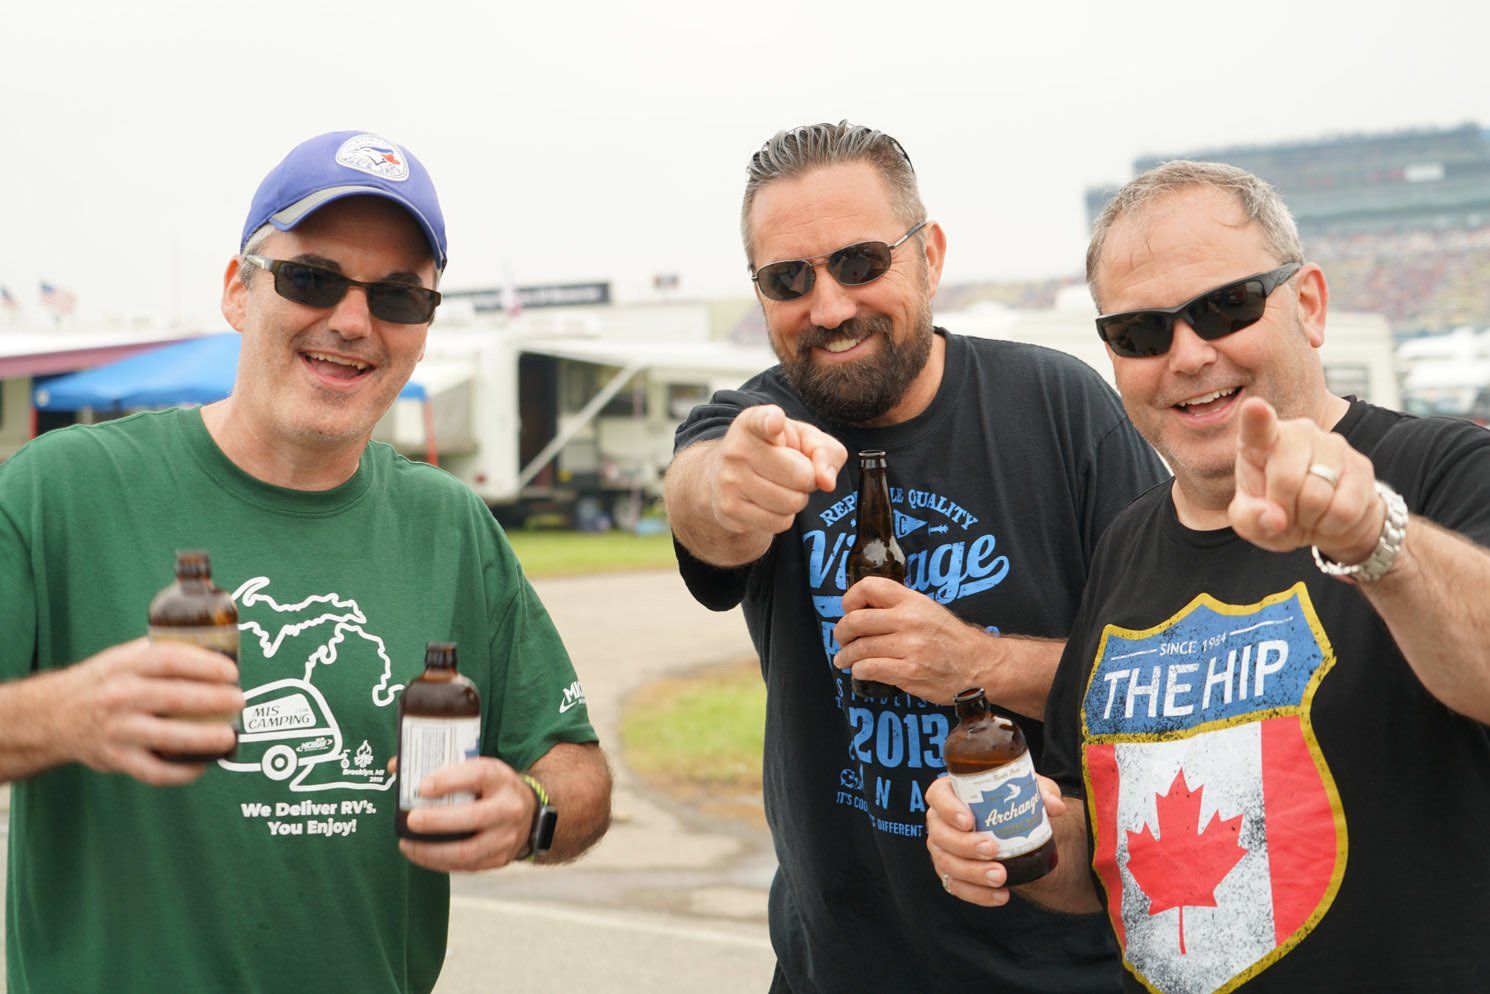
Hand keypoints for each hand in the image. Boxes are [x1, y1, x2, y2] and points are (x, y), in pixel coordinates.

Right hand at [64, 637, 243, 786]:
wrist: (52, 715)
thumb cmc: (103, 682)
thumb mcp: (124, 657)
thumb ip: (163, 653)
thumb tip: (218, 653)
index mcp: (125, 665)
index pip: (171, 660)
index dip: (206, 665)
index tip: (231, 672)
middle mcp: (120, 696)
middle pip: (176, 698)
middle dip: (214, 700)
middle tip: (239, 701)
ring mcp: (118, 730)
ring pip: (169, 737)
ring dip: (205, 738)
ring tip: (230, 736)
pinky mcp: (116, 758)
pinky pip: (155, 771)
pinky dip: (182, 772)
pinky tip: (202, 765)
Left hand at [397, 756, 537, 871]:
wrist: (528, 813)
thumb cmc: (491, 788)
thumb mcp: (477, 769)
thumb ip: (440, 768)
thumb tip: (394, 766)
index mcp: (500, 779)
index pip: (478, 775)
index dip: (449, 780)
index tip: (421, 787)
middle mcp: (508, 808)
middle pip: (473, 817)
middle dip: (438, 821)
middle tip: (411, 821)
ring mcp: (506, 837)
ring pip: (468, 850)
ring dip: (433, 851)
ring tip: (407, 845)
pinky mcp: (499, 859)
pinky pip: (466, 867)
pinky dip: (439, 862)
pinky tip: (420, 855)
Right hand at [709, 404, 846, 536]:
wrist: (726, 474)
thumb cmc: (775, 452)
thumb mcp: (803, 439)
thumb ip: (824, 451)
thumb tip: (827, 482)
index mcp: (753, 423)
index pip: (763, 420)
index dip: (772, 422)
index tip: (775, 423)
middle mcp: (736, 449)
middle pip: (801, 475)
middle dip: (808, 479)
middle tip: (796, 474)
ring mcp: (729, 481)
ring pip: (792, 503)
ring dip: (797, 499)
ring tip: (782, 487)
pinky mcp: (729, 510)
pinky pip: (779, 523)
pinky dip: (784, 517)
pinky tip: (771, 503)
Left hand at [833, 578, 986, 703]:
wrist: (979, 665)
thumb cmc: (950, 639)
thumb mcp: (927, 610)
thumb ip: (899, 607)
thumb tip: (862, 610)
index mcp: (912, 601)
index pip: (868, 587)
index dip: (850, 599)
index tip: (848, 611)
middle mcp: (909, 620)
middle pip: (856, 621)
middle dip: (841, 633)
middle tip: (840, 640)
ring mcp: (909, 647)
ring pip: (859, 648)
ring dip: (845, 656)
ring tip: (844, 660)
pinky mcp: (909, 672)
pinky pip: (870, 669)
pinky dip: (859, 671)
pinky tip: (860, 672)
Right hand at [925, 774, 1066, 906]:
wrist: (1014, 832)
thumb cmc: (1012, 802)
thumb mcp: (1029, 791)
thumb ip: (1041, 792)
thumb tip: (1054, 806)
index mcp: (950, 793)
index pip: (937, 796)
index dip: (948, 809)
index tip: (969, 820)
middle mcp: (940, 822)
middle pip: (940, 834)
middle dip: (964, 845)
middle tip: (992, 849)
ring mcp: (942, 850)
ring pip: (946, 863)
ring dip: (972, 873)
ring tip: (1000, 877)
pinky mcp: (951, 873)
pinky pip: (957, 887)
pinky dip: (978, 894)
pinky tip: (1001, 895)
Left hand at [1228, 397, 1383, 562]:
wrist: (1324, 522)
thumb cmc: (1277, 513)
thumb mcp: (1251, 521)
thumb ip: (1251, 519)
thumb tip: (1275, 518)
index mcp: (1260, 443)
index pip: (1257, 427)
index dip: (1257, 417)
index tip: (1254, 406)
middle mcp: (1298, 434)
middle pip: (1287, 480)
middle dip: (1285, 509)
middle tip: (1287, 512)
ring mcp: (1332, 445)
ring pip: (1317, 497)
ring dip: (1310, 519)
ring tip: (1307, 513)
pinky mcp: (1361, 465)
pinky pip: (1345, 510)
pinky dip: (1332, 526)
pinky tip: (1329, 517)